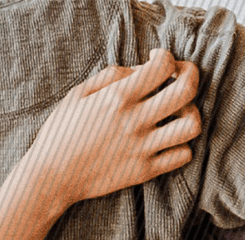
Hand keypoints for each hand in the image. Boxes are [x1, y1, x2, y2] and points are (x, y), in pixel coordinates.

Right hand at [19, 48, 200, 215]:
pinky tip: (170, 139)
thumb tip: (142, 69)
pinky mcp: (147, 170)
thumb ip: (112, 76)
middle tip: (182, 75)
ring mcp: (144, 147)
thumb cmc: (63, 131)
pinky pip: (183, 155)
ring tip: (179, 112)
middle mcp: (135, 120)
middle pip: (186, 91)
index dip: (167, 57)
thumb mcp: (79, 93)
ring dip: (191, 113)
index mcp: (117, 97)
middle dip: (191, 75)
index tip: (159, 60)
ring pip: (192, 126)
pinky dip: (183, 144)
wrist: (53, 176)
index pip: (162, 67)